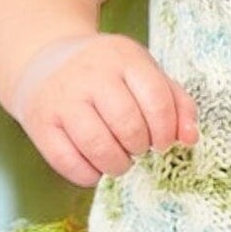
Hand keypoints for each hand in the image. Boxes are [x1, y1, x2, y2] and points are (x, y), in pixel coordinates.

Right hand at [10, 33, 198, 188]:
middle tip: (138, 148)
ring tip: (120, 160)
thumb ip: (176, 102)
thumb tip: (190, 138)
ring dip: (117, 164)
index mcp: (123, 57)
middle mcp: (90, 74)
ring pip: (98, 146)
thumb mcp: (143, 73)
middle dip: (141, 147)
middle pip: (128, 125)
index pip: (156, 99)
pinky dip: (89, 174)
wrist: (43, 59)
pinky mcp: (40, 122)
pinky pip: (68, 161)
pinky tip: (95, 166)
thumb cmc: (107, 73)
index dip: (166, 130)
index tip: (163, 142)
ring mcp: (62, 97)